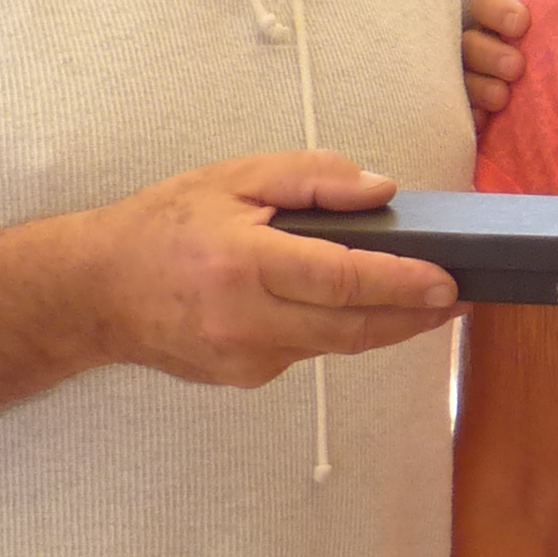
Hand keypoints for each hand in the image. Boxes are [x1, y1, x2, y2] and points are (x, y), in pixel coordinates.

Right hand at [91, 153, 459, 384]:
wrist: (97, 291)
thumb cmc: (163, 227)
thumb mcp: (232, 178)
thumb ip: (311, 178)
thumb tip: (381, 191)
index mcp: (243, 264)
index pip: (342, 280)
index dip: (403, 283)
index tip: (449, 282)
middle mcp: (245, 321)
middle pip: (353, 327)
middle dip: (414, 316)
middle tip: (459, 299)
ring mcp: (245, 359)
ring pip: (337, 344)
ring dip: (384, 325)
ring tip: (424, 302)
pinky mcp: (246, 378)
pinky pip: (307, 351)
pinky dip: (332, 329)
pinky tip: (342, 307)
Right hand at [460, 0, 530, 120]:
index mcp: (503, 20)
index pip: (486, 3)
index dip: (498, 10)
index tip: (522, 24)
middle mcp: (483, 46)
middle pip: (469, 43)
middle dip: (490, 53)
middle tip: (516, 67)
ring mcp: (474, 79)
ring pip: (462, 77)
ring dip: (479, 86)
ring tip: (502, 98)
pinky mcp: (474, 111)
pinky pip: (461, 112)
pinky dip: (470, 116)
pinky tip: (484, 121)